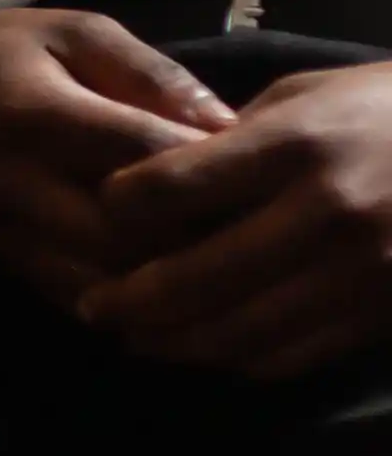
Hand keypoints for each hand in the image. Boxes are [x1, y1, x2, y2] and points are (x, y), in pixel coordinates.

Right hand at [0, 6, 229, 306]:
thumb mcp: (75, 33)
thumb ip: (150, 74)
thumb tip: (229, 127)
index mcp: (35, 113)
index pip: (144, 158)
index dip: (213, 170)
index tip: (260, 169)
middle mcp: (12, 182)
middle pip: (130, 235)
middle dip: (200, 236)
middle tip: (252, 227)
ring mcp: (0, 232)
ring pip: (109, 281)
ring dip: (172, 279)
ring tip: (221, 261)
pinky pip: (79, 300)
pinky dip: (133, 301)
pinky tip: (171, 286)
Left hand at [82, 63, 391, 373]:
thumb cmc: (389, 108)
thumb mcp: (308, 94)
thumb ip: (232, 141)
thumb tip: (156, 181)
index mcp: (297, 147)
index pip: (168, 189)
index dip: (119, 206)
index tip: (100, 212)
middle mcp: (326, 214)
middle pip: (193, 277)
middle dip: (129, 300)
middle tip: (93, 307)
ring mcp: (362, 272)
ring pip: (239, 332)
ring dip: (175, 344)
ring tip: (137, 339)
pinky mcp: (384, 313)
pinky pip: (293, 354)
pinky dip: (238, 360)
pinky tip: (208, 350)